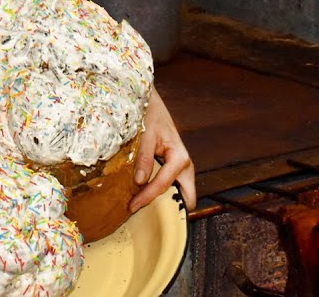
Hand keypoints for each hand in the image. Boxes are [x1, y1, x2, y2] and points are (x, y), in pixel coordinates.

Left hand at [129, 88, 195, 212]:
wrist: (151, 103)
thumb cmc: (149, 115)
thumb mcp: (145, 134)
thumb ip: (144, 157)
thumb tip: (140, 181)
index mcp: (180, 157)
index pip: (165, 184)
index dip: (148, 198)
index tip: (131, 207)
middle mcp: (184, 165)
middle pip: (186, 197)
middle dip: (172, 210)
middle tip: (147, 216)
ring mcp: (180, 168)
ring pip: (180, 194)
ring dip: (165, 202)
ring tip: (142, 207)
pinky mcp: (172, 168)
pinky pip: (171, 187)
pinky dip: (160, 194)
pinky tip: (143, 195)